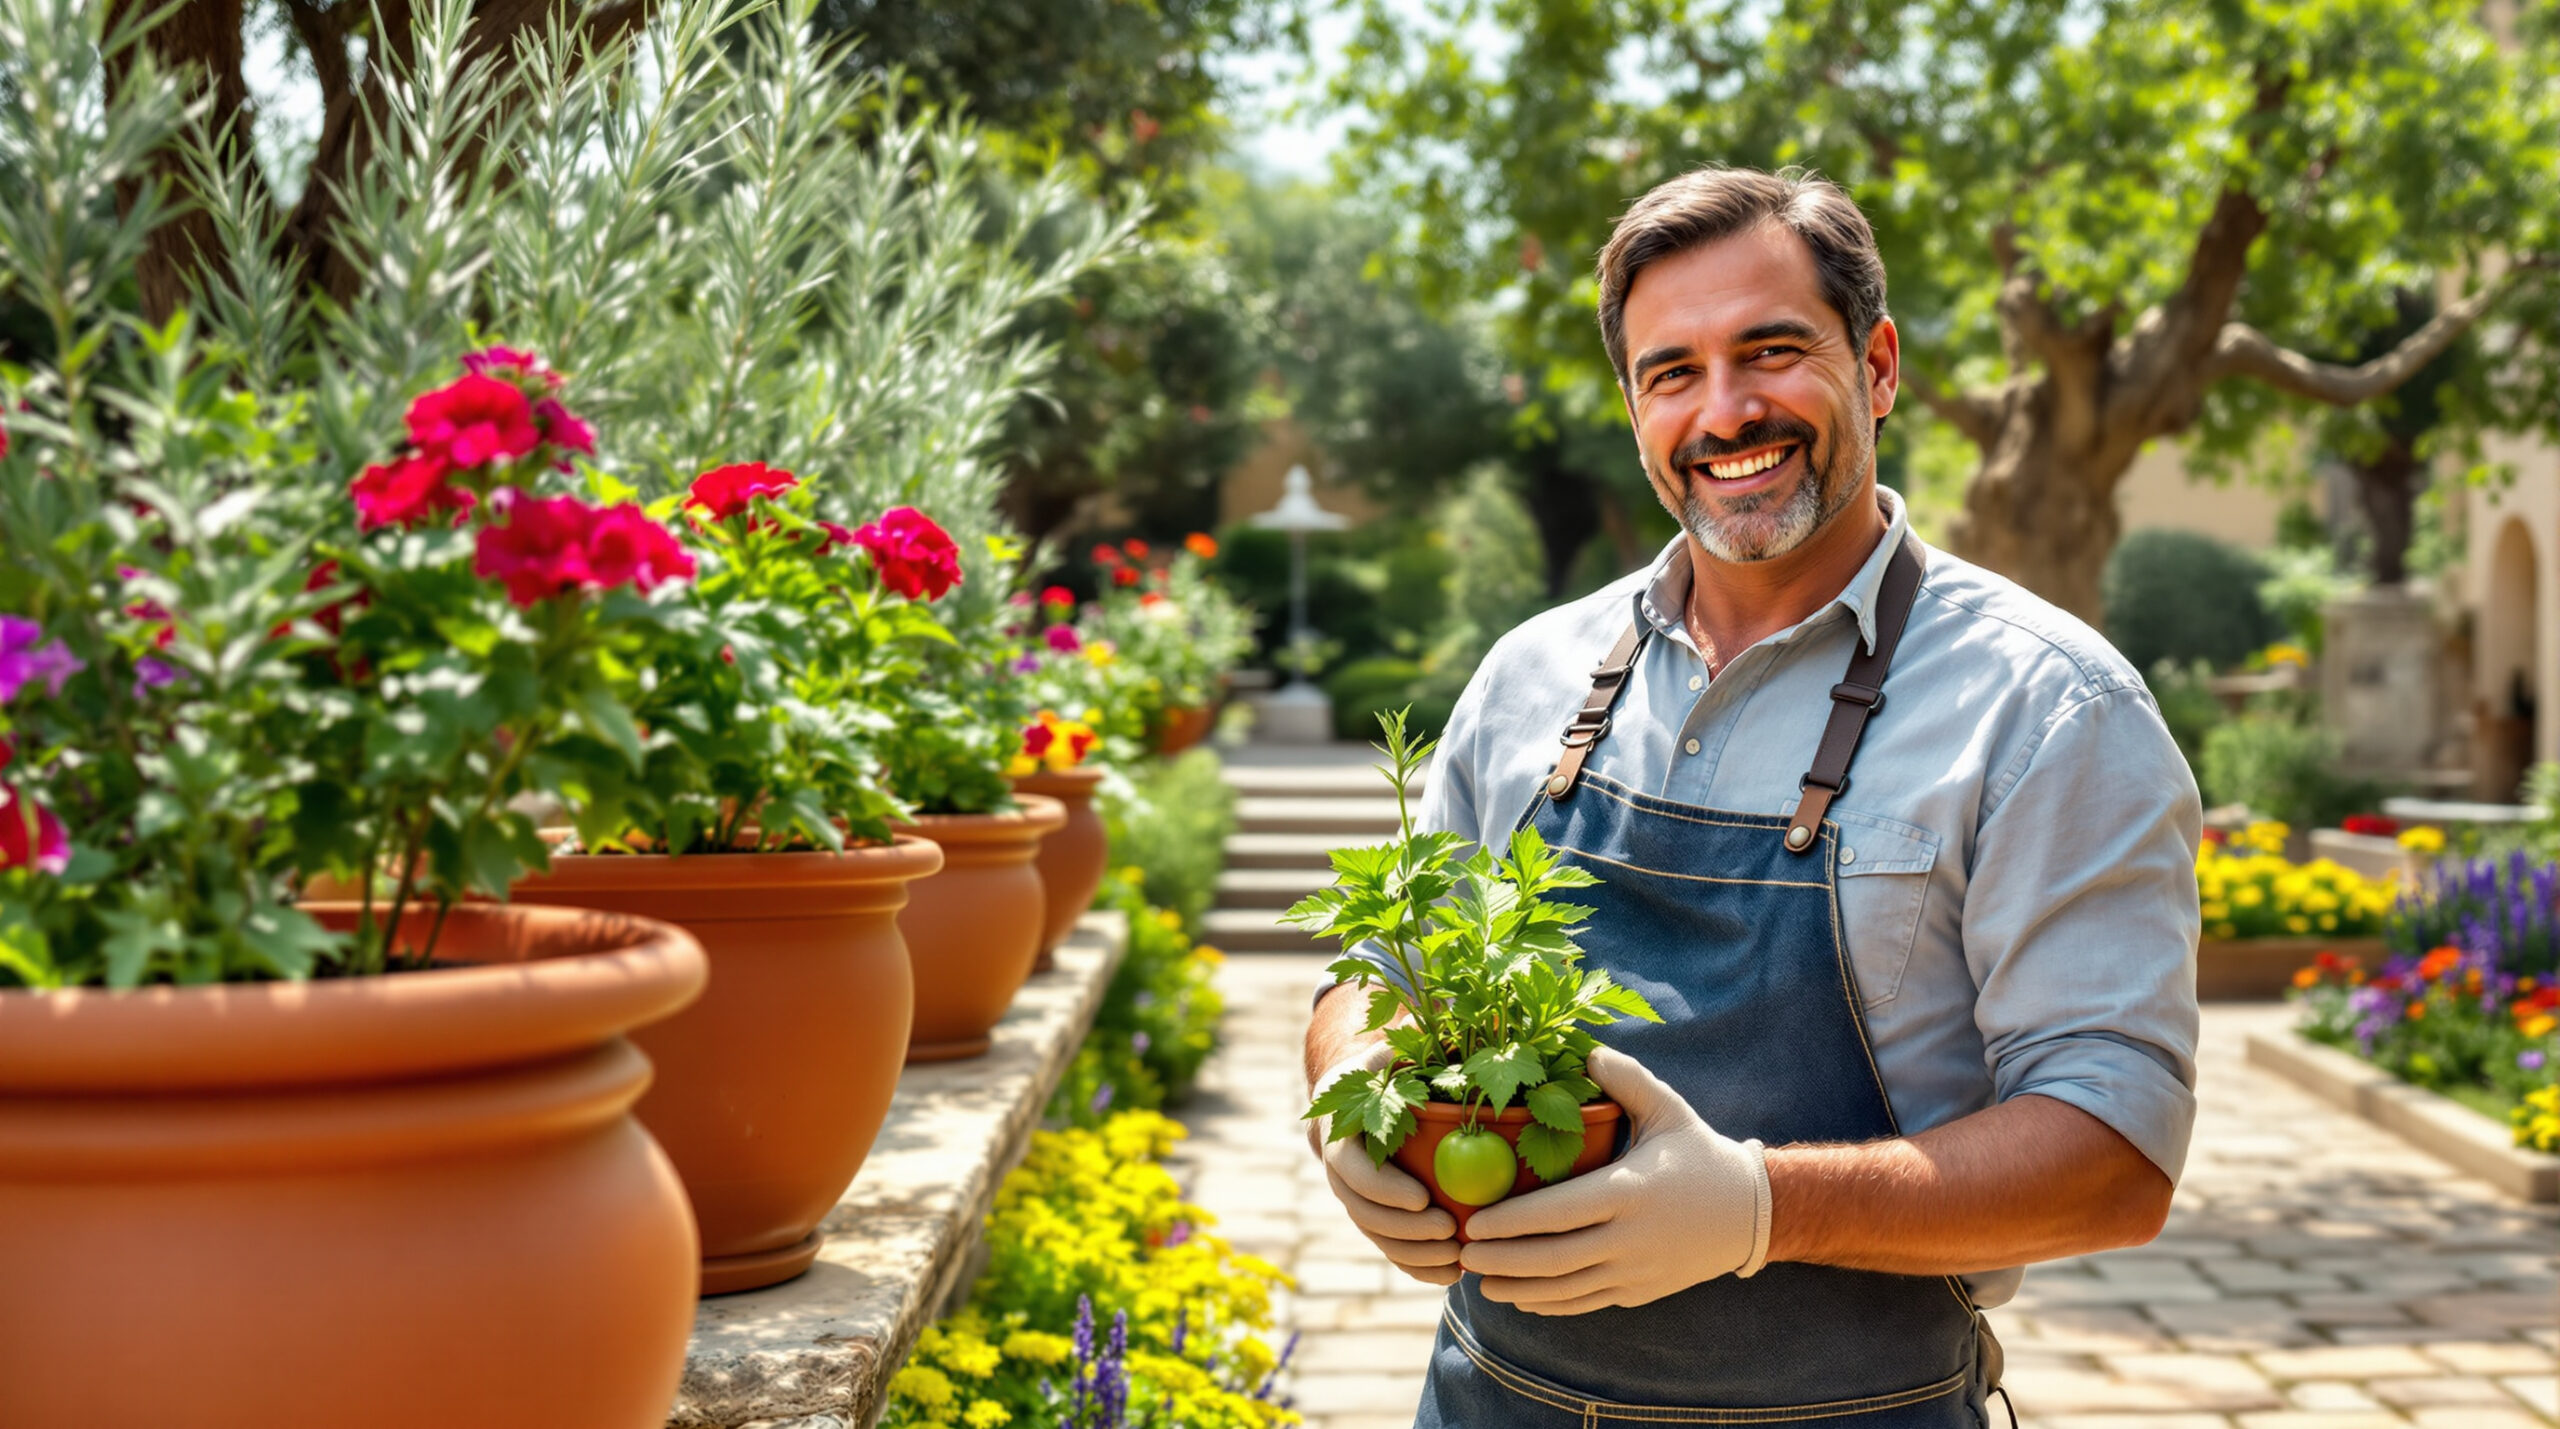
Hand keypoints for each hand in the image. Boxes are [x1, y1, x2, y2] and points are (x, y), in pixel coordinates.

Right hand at [1308, 1042, 1462, 1285]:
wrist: (1358, 1099)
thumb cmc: (1386, 1071)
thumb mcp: (1389, 1054)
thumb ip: (1406, 1047)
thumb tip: (1438, 1028)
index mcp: (1340, 1134)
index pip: (1353, 1171)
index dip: (1385, 1190)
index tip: (1424, 1200)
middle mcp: (1341, 1173)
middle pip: (1364, 1213)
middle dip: (1405, 1231)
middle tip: (1450, 1233)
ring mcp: (1356, 1200)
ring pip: (1378, 1238)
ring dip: (1415, 1255)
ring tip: (1458, 1260)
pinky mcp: (1376, 1218)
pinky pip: (1391, 1251)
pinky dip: (1418, 1267)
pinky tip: (1452, 1276)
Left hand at [1457, 1046, 1769, 1313]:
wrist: (1751, 1212)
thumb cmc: (1699, 1153)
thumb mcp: (1668, 1109)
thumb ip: (1626, 1078)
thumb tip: (1584, 1049)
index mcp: (1629, 1191)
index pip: (1558, 1212)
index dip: (1511, 1222)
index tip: (1473, 1223)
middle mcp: (1631, 1239)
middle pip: (1553, 1259)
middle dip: (1502, 1260)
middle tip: (1462, 1254)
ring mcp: (1636, 1271)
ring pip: (1566, 1289)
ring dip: (1518, 1289)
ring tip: (1479, 1282)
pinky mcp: (1640, 1292)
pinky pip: (1586, 1303)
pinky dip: (1550, 1304)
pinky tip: (1521, 1299)